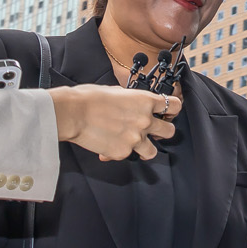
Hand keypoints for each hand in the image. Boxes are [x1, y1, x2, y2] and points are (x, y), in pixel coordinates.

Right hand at [51, 84, 179, 162]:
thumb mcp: (116, 91)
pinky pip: (127, 155)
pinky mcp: (123, 152)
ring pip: (153, 151)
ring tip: (132, 143)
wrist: (73, 113)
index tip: (166, 112)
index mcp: (144, 101)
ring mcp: (136, 138)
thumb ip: (131, 100)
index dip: (171, 109)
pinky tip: (107, 145)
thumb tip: (133, 104)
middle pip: (169, 131)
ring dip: (144, 148)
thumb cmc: (89, 98)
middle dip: (162, 131)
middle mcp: (145, 120)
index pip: (173, 105)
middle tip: (152, 131)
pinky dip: (118, 152)